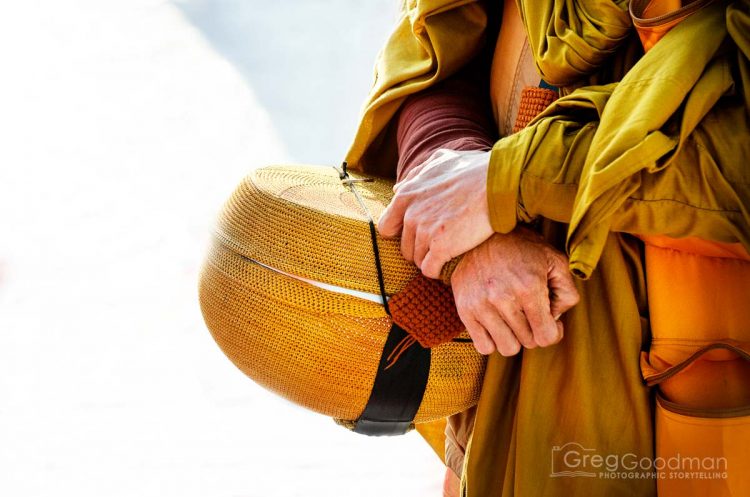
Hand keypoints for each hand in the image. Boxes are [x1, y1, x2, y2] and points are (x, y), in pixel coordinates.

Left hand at [378, 149, 493, 278]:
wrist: (498, 183)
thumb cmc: (474, 170)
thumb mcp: (440, 162)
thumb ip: (416, 175)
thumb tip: (398, 187)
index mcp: (406, 195)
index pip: (387, 226)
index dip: (401, 233)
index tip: (417, 234)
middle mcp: (410, 214)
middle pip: (404, 247)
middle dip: (419, 248)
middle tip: (439, 245)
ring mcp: (424, 232)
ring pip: (417, 260)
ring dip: (431, 259)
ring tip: (448, 253)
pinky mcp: (440, 247)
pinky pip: (430, 269)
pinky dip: (438, 270)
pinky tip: (449, 263)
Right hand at [451, 228, 579, 355]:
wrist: (480, 234)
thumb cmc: (522, 247)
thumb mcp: (555, 261)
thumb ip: (567, 292)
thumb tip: (556, 319)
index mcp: (529, 286)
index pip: (546, 336)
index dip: (553, 332)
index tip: (550, 320)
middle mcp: (503, 298)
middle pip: (528, 342)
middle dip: (533, 330)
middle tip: (529, 311)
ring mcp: (481, 305)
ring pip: (507, 348)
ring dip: (514, 337)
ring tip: (513, 318)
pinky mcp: (465, 309)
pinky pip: (484, 347)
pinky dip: (493, 340)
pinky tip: (497, 323)